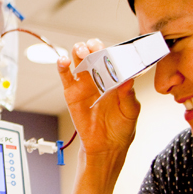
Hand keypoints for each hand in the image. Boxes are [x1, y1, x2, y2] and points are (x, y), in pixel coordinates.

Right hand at [57, 39, 141, 158]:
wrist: (105, 147)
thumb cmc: (121, 128)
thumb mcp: (130, 112)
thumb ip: (129, 96)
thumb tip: (129, 80)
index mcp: (116, 78)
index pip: (113, 58)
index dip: (111, 51)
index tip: (111, 51)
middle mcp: (100, 77)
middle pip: (94, 54)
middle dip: (93, 47)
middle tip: (94, 48)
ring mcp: (84, 83)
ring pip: (79, 60)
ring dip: (79, 51)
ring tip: (81, 52)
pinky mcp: (71, 92)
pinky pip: (65, 76)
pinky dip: (62, 66)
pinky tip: (63, 61)